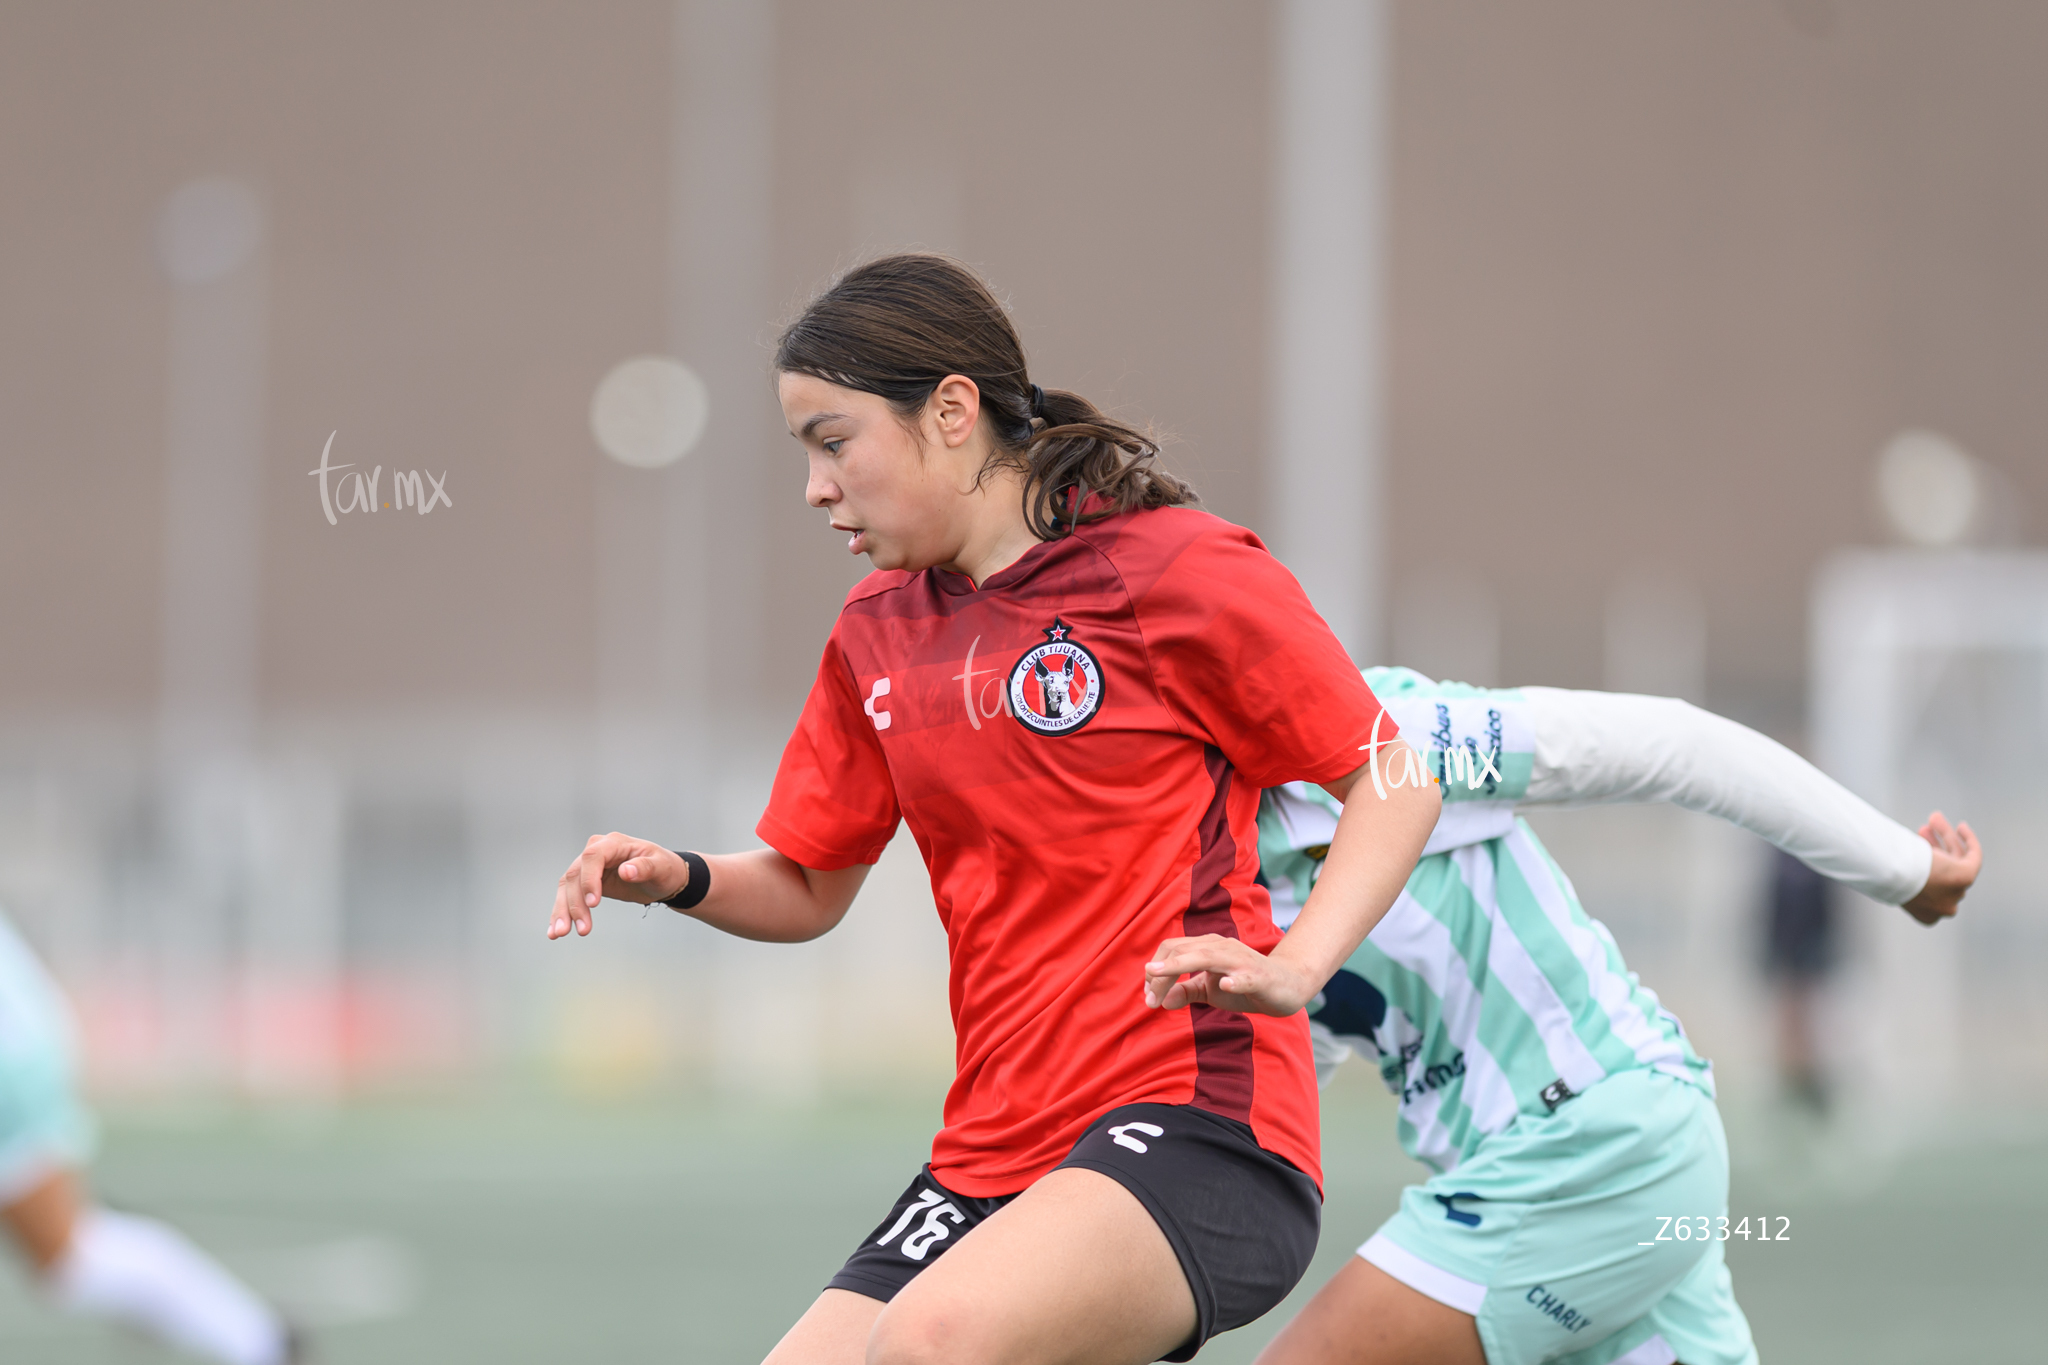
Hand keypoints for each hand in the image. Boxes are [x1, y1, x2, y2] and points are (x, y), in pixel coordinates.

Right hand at [548, 833, 688, 938]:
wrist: (662, 877)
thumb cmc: (664, 868)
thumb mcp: (661, 867)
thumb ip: (645, 867)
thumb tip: (626, 871)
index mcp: (614, 843)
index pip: (593, 856)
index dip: (589, 879)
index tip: (593, 903)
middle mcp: (596, 851)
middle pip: (576, 874)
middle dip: (575, 903)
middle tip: (582, 929)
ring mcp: (587, 867)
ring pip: (567, 887)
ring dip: (562, 911)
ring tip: (560, 933)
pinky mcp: (584, 882)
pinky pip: (568, 895)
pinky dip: (561, 913)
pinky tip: (555, 930)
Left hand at [1142, 935, 1316, 1016]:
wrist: (1287, 987)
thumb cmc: (1246, 984)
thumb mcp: (1210, 990)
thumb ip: (1186, 991)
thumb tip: (1160, 1000)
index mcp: (1207, 947)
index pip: (1173, 949)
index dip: (1155, 969)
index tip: (1147, 996)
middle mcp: (1221, 947)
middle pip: (1182, 951)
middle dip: (1160, 974)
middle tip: (1148, 1001)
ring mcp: (1240, 960)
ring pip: (1206, 956)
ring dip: (1178, 968)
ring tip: (1158, 976)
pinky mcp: (1259, 976)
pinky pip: (1245, 976)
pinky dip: (1234, 980)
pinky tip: (1226, 984)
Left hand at [1900, 810, 1980, 925]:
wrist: (1893, 877)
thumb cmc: (1884, 876)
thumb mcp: (1890, 880)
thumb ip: (1900, 876)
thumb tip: (1890, 858)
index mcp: (1927, 915)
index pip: (1931, 890)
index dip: (1926, 865)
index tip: (1918, 847)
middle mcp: (1945, 907)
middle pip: (1944, 872)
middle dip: (1934, 847)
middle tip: (1923, 829)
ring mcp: (1956, 893)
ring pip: (1955, 860)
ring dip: (1945, 837)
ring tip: (1934, 818)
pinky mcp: (1965, 877)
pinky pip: (1973, 856)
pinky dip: (1968, 840)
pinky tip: (1961, 827)